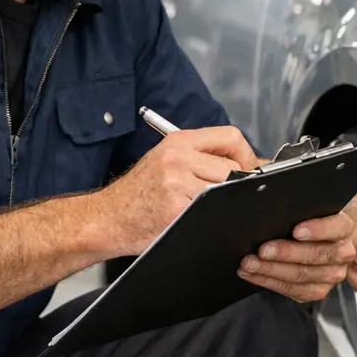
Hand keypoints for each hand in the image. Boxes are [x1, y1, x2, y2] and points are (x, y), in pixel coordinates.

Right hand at [96, 126, 256, 255]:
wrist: (106, 218)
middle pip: (233, 167)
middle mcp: (178, 157)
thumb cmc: (136, 194)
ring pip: (224, 190)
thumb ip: (203, 158)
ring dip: (220, 203)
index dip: (247, 156)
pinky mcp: (177, 207)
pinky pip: (210, 211)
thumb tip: (250, 165)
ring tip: (200, 208)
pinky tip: (191, 219)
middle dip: (233, 185)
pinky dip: (208, 217)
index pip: (231, 137)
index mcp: (178, 141)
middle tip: (221, 197)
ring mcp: (177, 182)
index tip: (249, 171)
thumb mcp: (166, 161)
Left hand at [238, 212, 354, 302]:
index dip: (318, 229)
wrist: (321, 239)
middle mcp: (342, 253)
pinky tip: (252, 274)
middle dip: (286, 253)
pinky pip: (292, 290)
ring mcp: (331, 274)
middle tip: (262, 250)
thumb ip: (299, 204)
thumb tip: (270, 198)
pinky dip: (269, 282)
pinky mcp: (318, 290)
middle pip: (317, 255)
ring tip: (250, 263)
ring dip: (271, 270)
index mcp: (344, 228)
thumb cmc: (309, 219)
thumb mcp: (309, 206)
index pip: (337, 227)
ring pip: (302, 275)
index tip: (296, 230)